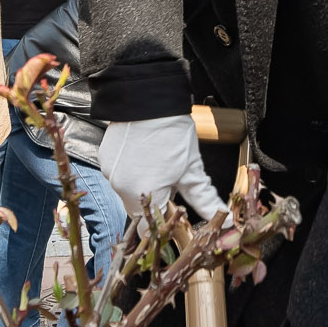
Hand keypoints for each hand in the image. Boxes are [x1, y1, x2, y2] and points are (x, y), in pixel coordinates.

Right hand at [98, 114, 225, 220]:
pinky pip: (119, 174)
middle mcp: (121, 187)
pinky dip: (132, 171)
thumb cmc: (172, 132)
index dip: (163, 222)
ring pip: (129, 191)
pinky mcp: (105, 158)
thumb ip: (204, 198)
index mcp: (144, 193)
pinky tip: (145, 155)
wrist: (149, 99)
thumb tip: (222, 215)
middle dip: (156, 201)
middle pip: (140, 209)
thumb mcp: (192, 168)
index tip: (173, 215)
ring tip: (159, 163)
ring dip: (143, 186)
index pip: (149, 227)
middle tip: (171, 180)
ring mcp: (110, 172)